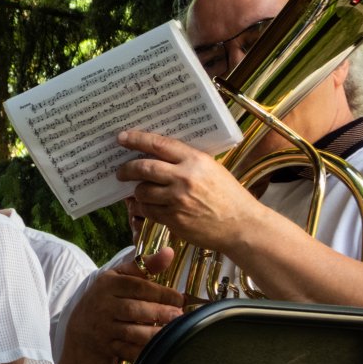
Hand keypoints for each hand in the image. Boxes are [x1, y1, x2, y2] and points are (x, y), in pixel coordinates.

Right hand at [66, 249, 183, 363]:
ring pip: (131, 331)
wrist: (81, 332)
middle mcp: (103, 304)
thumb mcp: (119, 279)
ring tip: (172, 332)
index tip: (180, 298)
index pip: (136, 286)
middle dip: (160, 313)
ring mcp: (103, 327)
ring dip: (154, 333)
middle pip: (134, 309)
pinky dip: (143, 351)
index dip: (161, 293)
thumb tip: (170, 252)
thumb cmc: (107, 300)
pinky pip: (127, 350)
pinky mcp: (106, 347)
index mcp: (107, 284)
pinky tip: (158, 349)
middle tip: (179, 316)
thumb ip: (144, 266)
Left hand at [116, 129, 260, 252]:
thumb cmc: (229, 196)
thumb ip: (187, 162)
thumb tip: (158, 155)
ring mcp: (177, 200)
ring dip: (137, 192)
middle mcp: (184, 178)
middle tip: (120, 172)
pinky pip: (148, 211)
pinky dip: (143, 208)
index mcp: (195, 160)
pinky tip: (144, 207)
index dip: (137, 139)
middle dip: (126, 169)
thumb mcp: (212, 169)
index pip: (158, 144)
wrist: (242, 225)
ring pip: (142, 192)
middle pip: (143, 168)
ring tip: (139, 192)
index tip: (122, 137)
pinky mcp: (174, 219)